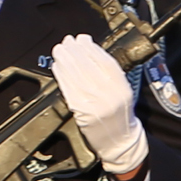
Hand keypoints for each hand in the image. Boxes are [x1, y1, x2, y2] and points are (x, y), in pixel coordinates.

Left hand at [52, 34, 146, 175]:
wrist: (120, 141)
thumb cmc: (120, 116)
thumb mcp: (123, 91)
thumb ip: (109, 74)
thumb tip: (89, 52)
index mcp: (121, 87)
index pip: (104, 61)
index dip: (91, 47)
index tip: (82, 39)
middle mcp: (109, 94)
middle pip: (87, 65)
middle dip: (74, 50)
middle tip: (67, 42)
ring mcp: (94, 104)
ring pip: (76, 75)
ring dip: (65, 60)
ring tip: (59, 50)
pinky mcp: (81, 112)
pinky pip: (68, 89)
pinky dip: (61, 76)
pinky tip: (57, 67)